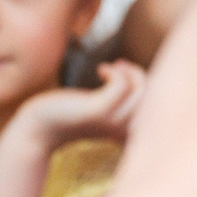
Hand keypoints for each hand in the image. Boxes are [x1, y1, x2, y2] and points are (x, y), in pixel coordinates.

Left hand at [11, 61, 145, 147]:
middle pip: (154, 100)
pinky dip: (115, 71)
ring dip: (132, 72)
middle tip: (120, 66)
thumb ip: (117, 98)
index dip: (151, 86)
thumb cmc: (68, 113)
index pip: (158, 110)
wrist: (38, 127)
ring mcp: (110, 121)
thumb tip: (132, 73)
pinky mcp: (95, 112)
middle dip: (143, 76)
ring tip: (114, 66)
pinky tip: (101, 69)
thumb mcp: (98, 107)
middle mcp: (123, 129)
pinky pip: (121, 87)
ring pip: (142, 94)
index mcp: (127, 130)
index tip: (126, 73)